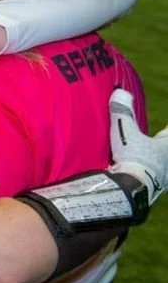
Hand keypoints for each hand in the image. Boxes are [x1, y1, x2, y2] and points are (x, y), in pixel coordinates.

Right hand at [109, 89, 167, 204]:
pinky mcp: (155, 191)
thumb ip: (122, 112)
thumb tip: (120, 91)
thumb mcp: (125, 132)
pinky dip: (151, 176)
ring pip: (163, 166)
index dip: (167, 129)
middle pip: (166, 149)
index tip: (166, 129)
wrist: (132, 190)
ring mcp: (164, 178)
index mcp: (166, 146)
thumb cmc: (134, 158)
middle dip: (162, 146)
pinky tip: (141, 177)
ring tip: (150, 161)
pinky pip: (156, 180)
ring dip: (159, 163)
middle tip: (157, 143)